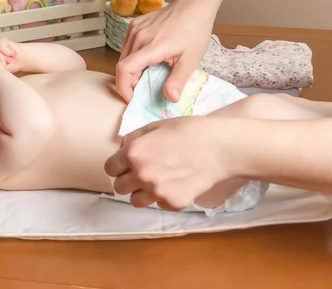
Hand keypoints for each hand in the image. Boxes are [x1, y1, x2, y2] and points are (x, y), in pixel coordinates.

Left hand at [104, 116, 233, 209]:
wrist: (221, 147)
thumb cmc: (190, 131)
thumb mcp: (157, 126)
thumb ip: (135, 138)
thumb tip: (123, 148)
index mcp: (134, 153)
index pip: (110, 168)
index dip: (118, 165)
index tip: (126, 164)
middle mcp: (142, 174)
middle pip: (119, 187)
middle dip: (128, 179)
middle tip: (142, 172)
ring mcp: (157, 191)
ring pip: (135, 201)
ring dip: (142, 192)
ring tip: (156, 181)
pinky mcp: (173, 203)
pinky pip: (158, 205)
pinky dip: (163, 198)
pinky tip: (175, 184)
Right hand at [115, 0, 214, 102]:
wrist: (193, 4)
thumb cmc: (195, 31)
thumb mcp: (191, 59)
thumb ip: (178, 80)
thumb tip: (170, 99)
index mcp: (152, 47)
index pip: (125, 69)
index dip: (124, 88)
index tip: (133, 98)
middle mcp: (138, 37)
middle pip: (123, 65)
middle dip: (129, 82)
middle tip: (144, 89)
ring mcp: (134, 29)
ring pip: (123, 56)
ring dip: (131, 70)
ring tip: (146, 75)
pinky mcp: (134, 25)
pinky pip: (127, 47)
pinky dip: (132, 58)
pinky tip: (146, 60)